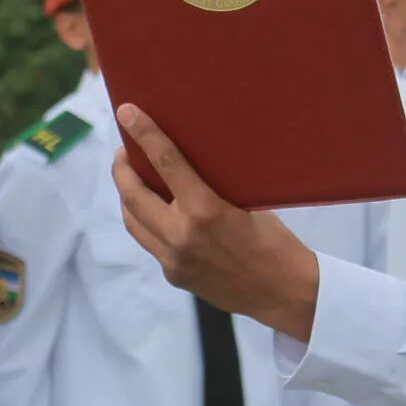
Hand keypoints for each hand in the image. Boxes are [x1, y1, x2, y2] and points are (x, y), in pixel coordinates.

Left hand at [112, 104, 319, 339]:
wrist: (283, 292)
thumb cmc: (274, 241)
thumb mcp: (246, 204)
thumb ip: (210, 188)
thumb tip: (185, 164)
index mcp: (205, 210)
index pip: (165, 163)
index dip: (143, 134)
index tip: (126, 113)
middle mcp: (182, 235)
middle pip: (132, 195)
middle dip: (121, 170)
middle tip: (123, 152)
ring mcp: (174, 259)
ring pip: (133, 221)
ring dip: (127, 197)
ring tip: (130, 179)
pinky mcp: (173, 275)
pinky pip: (150, 242)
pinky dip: (147, 222)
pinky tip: (153, 211)